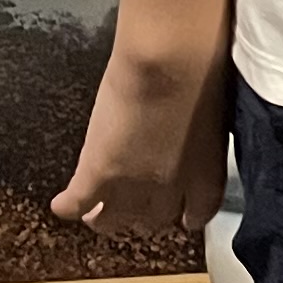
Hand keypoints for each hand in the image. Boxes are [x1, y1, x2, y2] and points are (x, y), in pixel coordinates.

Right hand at [54, 45, 231, 236]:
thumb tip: (197, 141)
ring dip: (105, 217)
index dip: (185, 215)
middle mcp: (169, 192)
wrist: (170, 61)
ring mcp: (130, 186)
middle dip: (145, 215)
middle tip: (135, 204)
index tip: (180, 213)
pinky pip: (78, 201)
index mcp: (206, 177)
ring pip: (112, 220)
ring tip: (95, 212)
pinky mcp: (97, 172)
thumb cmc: (207, 74)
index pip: (197, 214)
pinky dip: (69, 206)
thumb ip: (207, 142)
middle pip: (154, 221)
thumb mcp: (221, 118)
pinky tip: (62, 205)